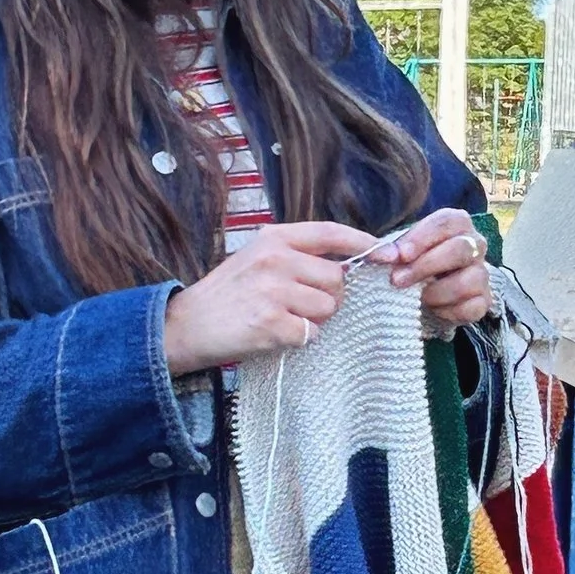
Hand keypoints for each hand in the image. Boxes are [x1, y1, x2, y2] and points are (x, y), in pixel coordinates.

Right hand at [162, 222, 375, 372]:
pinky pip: (310, 334)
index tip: (387, 254)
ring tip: (285, 319)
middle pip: (337, 279)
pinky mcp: (271, 324)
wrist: (187, 325)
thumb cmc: (227, 294)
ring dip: (315, 320)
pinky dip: (300, 339)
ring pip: (327, 308)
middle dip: (330, 297)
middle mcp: (276, 260)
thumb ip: (296, 256)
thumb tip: (345, 266)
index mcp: (274, 238)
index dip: (364, 243)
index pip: (331, 233)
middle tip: (303, 306)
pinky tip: (276, 334)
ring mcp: (274, 292)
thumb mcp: (257, 258)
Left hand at [374, 206, 492, 326]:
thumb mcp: (402, 251)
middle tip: (397, 280)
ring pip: (468, 281)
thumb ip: (391, 250)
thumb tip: (380, 255)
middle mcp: (475, 245)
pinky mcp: (483, 301)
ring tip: (417, 298)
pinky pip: (472, 307)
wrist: (427, 292)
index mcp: (457, 224)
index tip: (399, 255)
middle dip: (425, 266)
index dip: (421, 238)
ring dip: (437, 292)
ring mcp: (481, 273)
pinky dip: (449, 312)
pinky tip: (434, 310)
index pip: (446, 222)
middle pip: (459, 249)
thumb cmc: (414, 263)